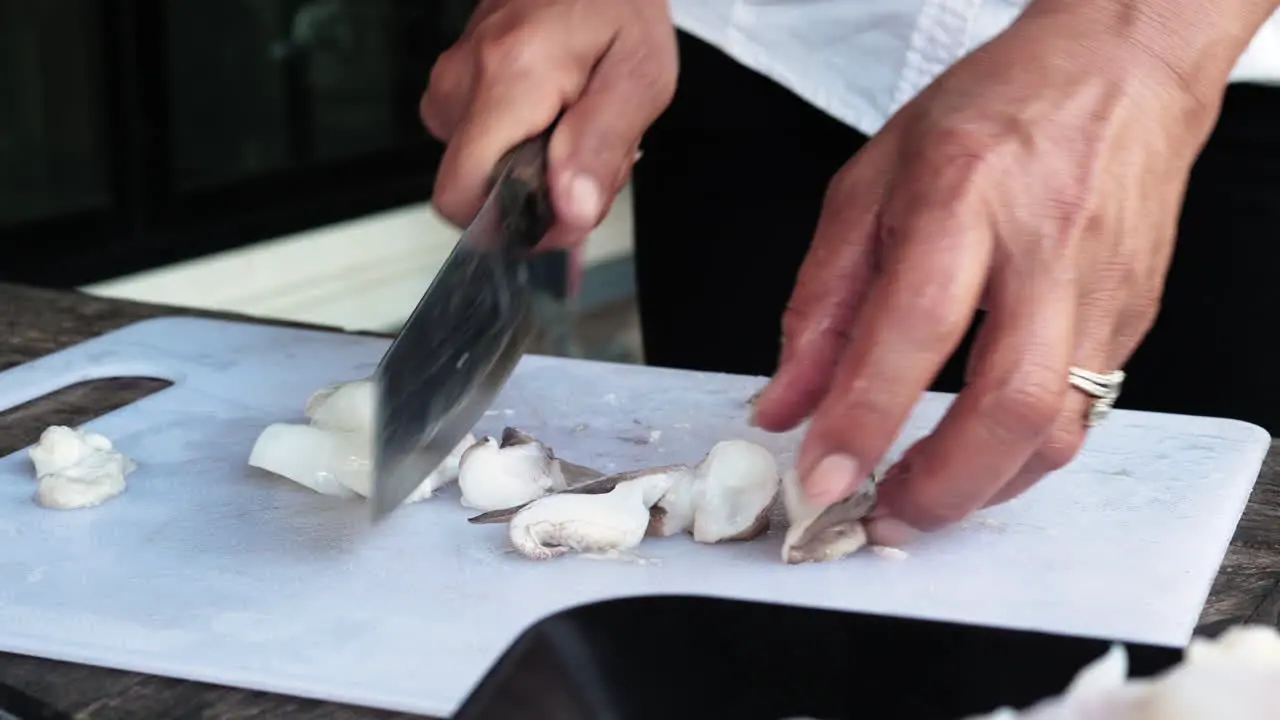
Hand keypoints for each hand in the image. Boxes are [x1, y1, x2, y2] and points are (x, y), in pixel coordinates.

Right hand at [422, 0, 676, 246]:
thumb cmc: (618, 4)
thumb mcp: (640, 76)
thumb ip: (601, 149)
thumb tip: (569, 213)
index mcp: (507, 80)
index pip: (460, 197)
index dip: (510, 225)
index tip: (564, 211)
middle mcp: (464, 80)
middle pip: (475, 188)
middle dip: (535, 194)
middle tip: (590, 155)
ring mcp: (454, 77)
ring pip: (480, 166)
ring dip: (535, 166)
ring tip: (579, 124)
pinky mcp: (458, 77)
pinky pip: (480, 136)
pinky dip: (523, 140)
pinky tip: (558, 112)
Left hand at [751, 5, 1234, 543]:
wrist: (1117, 72)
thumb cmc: (989, 114)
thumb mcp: (869, 185)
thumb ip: (820, 303)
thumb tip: (784, 404)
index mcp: (964, 197)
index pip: (914, 326)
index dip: (864, 416)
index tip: (821, 479)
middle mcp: (1043, 250)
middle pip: (1011, 403)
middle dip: (941, 487)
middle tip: (881, 516)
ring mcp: (1101, 290)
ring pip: (1059, 429)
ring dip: (983, 487)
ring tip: (919, 498)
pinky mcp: (1131, 320)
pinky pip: (1081, 415)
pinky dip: (1019, 456)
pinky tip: (974, 455)